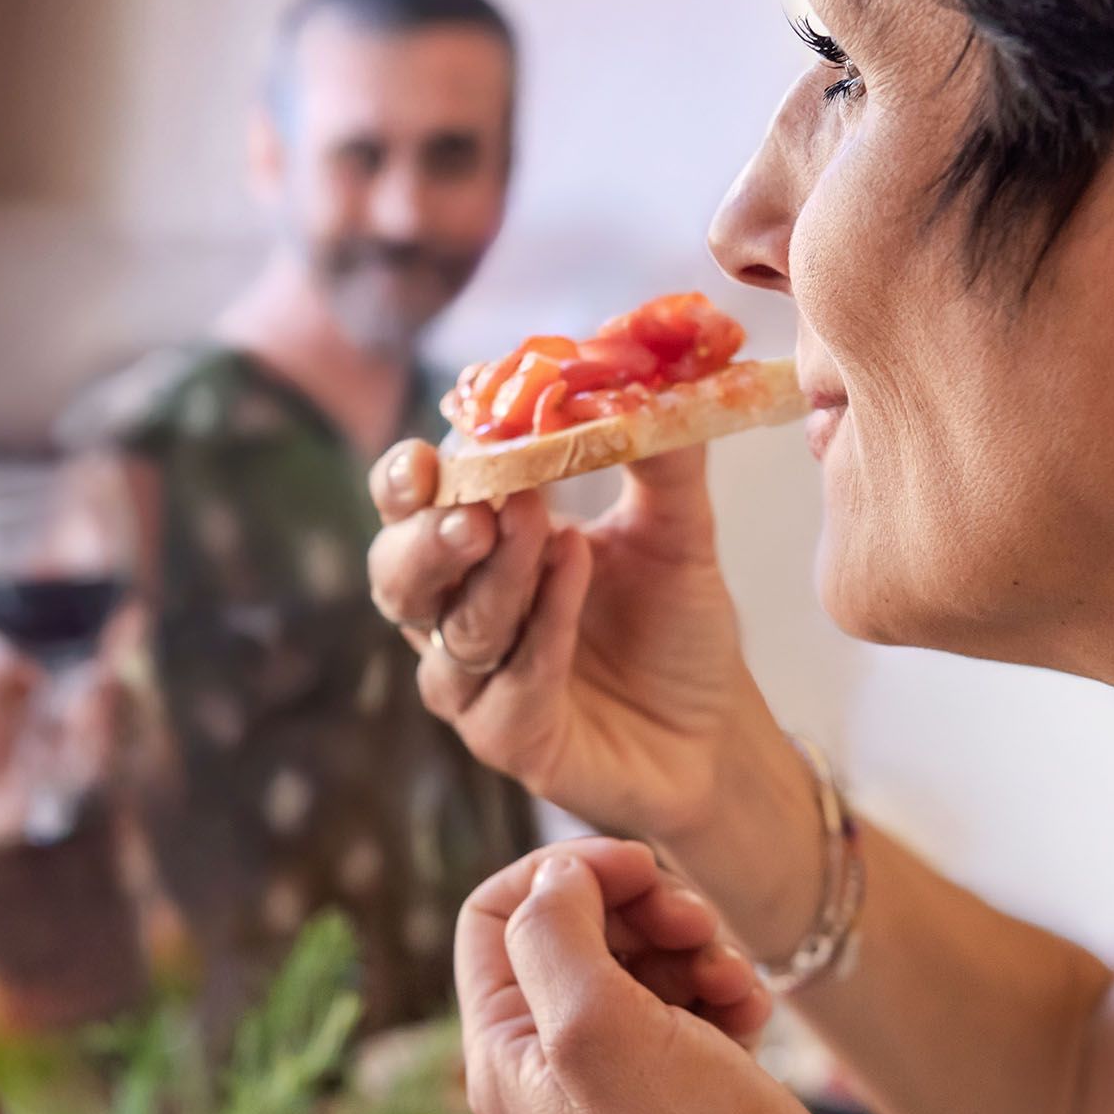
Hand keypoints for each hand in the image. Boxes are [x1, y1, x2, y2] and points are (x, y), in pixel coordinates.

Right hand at [365, 441, 767, 850]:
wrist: (716, 732)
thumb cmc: (674, 627)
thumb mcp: (676, 528)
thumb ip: (659, 454)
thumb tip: (650, 372)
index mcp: (472, 552)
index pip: (413, 504)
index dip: (409, 478)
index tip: (431, 450)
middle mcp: (454, 617)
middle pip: (398, 574)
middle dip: (427, 536)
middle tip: (475, 508)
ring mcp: (474, 686)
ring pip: (454, 631)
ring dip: (499, 578)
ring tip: (550, 532)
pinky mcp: (508, 741)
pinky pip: (509, 687)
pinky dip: (543, 632)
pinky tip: (575, 577)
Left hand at [459, 840, 945, 1113]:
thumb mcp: (597, 1026)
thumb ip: (554, 931)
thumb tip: (557, 875)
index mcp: (504, 1056)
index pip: (495, 914)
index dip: (565, 872)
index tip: (639, 866)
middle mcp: (551, 1068)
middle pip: (575, 927)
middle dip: (641, 907)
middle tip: (694, 923)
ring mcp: (621, 1081)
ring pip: (642, 959)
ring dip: (693, 947)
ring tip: (731, 979)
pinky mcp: (688, 1089)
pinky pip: (695, 1002)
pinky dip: (725, 989)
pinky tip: (752, 1014)